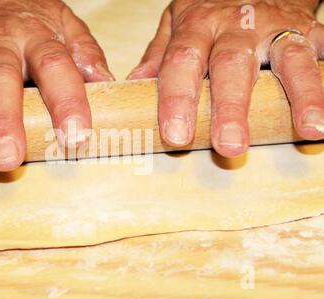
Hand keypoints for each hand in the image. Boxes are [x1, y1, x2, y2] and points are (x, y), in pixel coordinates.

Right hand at [0, 0, 113, 170]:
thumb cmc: (32, 18)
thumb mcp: (66, 27)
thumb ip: (85, 54)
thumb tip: (109, 85)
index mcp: (38, 38)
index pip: (57, 67)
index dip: (68, 101)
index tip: (76, 136)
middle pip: (0, 79)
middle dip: (2, 120)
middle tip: (7, 160)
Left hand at [128, 0, 323, 156]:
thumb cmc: (209, 9)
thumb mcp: (176, 23)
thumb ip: (159, 54)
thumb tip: (133, 86)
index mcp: (196, 26)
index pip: (181, 61)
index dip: (177, 99)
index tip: (176, 135)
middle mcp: (236, 26)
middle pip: (232, 65)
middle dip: (231, 107)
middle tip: (229, 145)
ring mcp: (276, 27)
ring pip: (288, 59)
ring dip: (300, 95)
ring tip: (308, 129)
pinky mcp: (307, 31)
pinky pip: (321, 54)